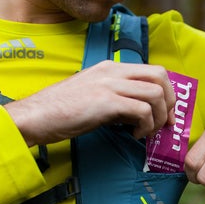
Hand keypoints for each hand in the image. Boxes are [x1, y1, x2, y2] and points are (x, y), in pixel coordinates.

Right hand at [4, 60, 175, 145]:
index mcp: (110, 67)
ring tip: (146, 132)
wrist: (34, 117)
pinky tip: (134, 136)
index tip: (166, 114)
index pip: (152, 70)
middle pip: (160, 76)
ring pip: (155, 93)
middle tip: (165, 123)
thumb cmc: (60, 112)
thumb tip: (141, 115)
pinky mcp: (105, 102)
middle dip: (170, 102)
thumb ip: (117, 100)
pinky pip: (142, 111)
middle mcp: (112, 71)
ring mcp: (109, 84)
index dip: (167, 92)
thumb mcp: (93, 97)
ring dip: (159, 117)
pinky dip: (145, 126)